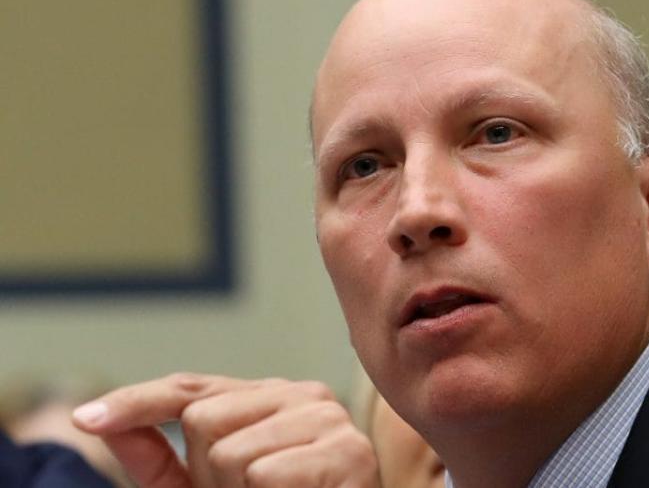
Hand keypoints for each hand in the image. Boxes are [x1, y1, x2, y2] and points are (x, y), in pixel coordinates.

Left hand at [71, 373, 380, 487]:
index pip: (191, 389)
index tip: (85, 418)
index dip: (135, 402)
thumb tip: (97, 420)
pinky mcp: (348, 450)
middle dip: (208, 473)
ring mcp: (328, 417)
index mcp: (267, 398)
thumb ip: (157, 460)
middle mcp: (300, 393)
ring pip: (232, 451)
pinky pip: (266, 473)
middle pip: (204, 419)